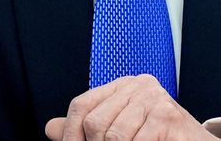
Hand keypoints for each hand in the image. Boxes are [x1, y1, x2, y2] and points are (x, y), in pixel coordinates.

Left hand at [45, 75, 217, 140]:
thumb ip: (86, 127)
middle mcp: (138, 85)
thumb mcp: (121, 128)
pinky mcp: (168, 116)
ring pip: (114, 137)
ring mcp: (155, 98)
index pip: (81, 104)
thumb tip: (52, 128)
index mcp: (123, 86)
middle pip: (95, 122)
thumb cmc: (161, 138)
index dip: (72, 134)